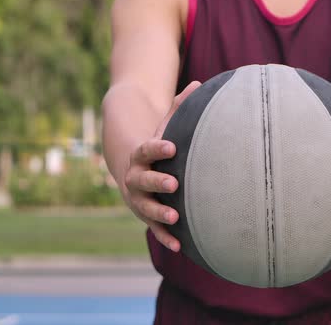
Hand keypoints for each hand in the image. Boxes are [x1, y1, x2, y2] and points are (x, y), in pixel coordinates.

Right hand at [123, 81, 201, 251]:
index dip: (157, 149)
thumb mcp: (165, 126)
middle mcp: (135, 178)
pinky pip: (154, 229)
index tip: (172, 147)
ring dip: (159, 214)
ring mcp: (139, 199)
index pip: (146, 150)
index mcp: (141, 154)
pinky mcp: (146, 216)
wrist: (133, 169)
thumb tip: (197, 82)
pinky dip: (165, 238)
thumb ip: (179, 108)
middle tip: (174, 184)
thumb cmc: (158, 146)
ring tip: (175, 218)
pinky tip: (180, 247)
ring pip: (146, 208)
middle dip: (157, 182)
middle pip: (144, 180)